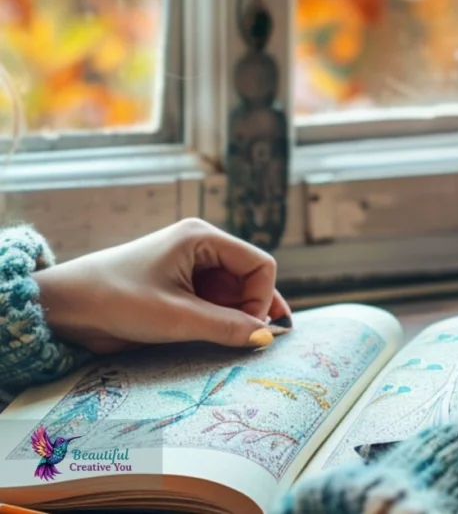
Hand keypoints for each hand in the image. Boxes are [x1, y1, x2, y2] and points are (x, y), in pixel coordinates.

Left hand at [33, 218, 289, 353]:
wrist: (64, 308)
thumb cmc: (116, 301)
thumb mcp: (176, 317)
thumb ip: (226, 327)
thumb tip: (268, 336)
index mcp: (203, 238)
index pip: (259, 264)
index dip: (262, 296)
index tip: (248, 328)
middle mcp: (202, 249)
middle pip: (249, 279)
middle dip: (253, 309)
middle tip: (255, 341)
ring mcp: (191, 269)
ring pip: (233, 294)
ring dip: (236, 318)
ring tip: (235, 343)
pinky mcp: (180, 289)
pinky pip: (214, 303)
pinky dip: (220, 322)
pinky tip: (218, 339)